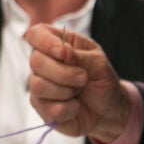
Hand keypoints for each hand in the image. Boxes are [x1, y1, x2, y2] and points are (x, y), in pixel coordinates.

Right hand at [25, 23, 129, 141]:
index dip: (44, 42)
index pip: (36, 34)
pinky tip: (76, 106)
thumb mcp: (99, 64)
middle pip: (35, 61)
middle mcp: (44, 63)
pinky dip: (70, 108)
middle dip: (64, 73)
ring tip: (79, 91)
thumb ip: (79, 56)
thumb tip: (63, 50)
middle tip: (83, 78)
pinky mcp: (42, 107)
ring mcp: (39, 85)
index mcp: (57, 44)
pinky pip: (49, 108)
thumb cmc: (102, 81)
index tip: (62, 53)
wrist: (108, 109)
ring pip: (38, 86)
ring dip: (66, 91)